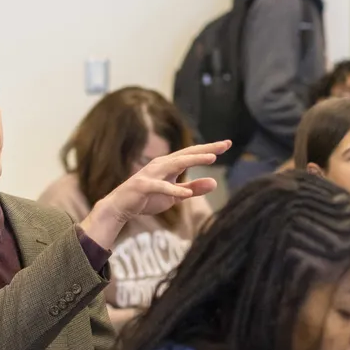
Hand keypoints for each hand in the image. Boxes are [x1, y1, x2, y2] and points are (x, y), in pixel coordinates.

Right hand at [79, 141, 229, 248]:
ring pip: (175, 164)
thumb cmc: (148, 198)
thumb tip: (215, 182)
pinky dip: (173, 189)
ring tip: (211, 159)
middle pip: (187, 153)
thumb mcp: (175, 195)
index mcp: (169, 164)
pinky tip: (186, 192)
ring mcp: (151, 174)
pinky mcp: (143, 186)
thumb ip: (194, 189)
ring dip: (193, 160)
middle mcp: (161, 164)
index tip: (228, 144)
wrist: (121, 206)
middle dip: (206, 148)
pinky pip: (160, 186)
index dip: (210, 149)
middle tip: (225, 144)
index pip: (192, 154)